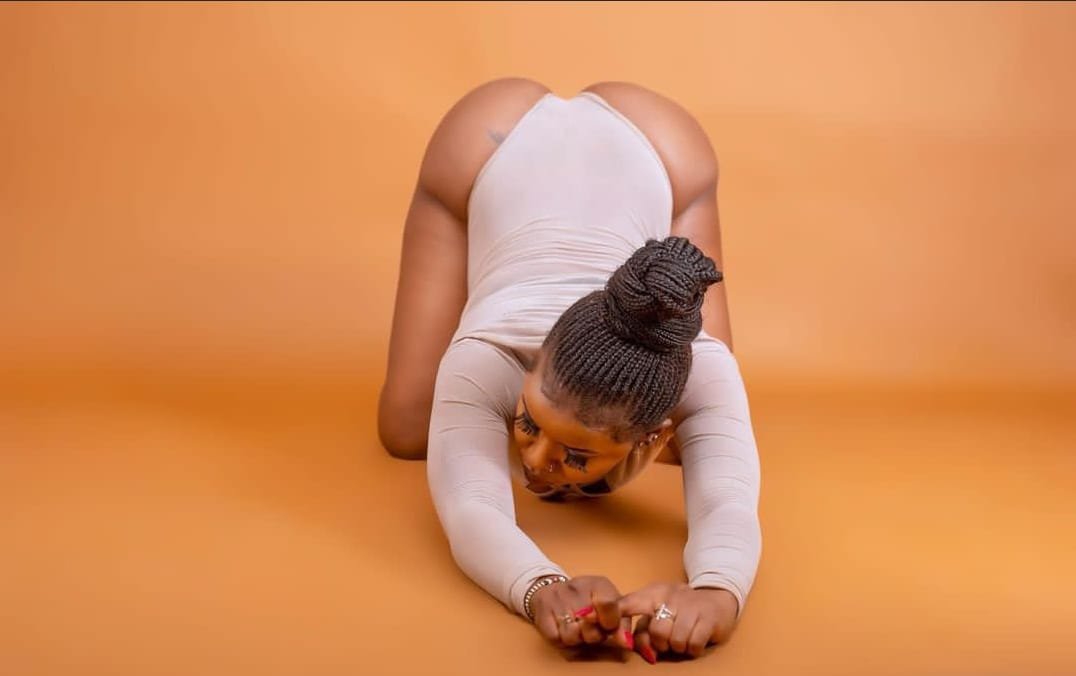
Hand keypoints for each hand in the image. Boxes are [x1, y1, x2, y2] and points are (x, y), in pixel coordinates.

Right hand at [530, 575, 633, 649]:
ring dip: (576, 638)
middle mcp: (577, 588)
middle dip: (593, 635)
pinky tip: (562, 627)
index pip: (609, 606)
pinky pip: (556, 638)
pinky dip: (561, 638)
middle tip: (590, 627)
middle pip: (591, 629)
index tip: (606, 624)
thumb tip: (626, 643)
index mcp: (599, 584)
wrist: (551, 587)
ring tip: (576, 627)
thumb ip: (621, 624)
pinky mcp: (543, 612)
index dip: (609, 623)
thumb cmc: (587, 600)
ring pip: (572, 636)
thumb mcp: (610, 605)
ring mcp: (558, 599)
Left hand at [619, 582, 737, 662]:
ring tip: (683, 639)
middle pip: (657, 631)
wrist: (717, 596)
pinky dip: (693, 649)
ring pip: (676, 639)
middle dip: (662, 643)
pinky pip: (693, 644)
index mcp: (653, 593)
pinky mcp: (709, 617)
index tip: (612, 632)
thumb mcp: (659, 613)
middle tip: (669, 640)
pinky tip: (694, 641)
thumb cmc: (681, 609)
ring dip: (679, 647)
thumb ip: (642, 630)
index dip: (618, 619)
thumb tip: (629, 645)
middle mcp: (670, 595)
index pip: (629, 603)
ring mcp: (691, 605)